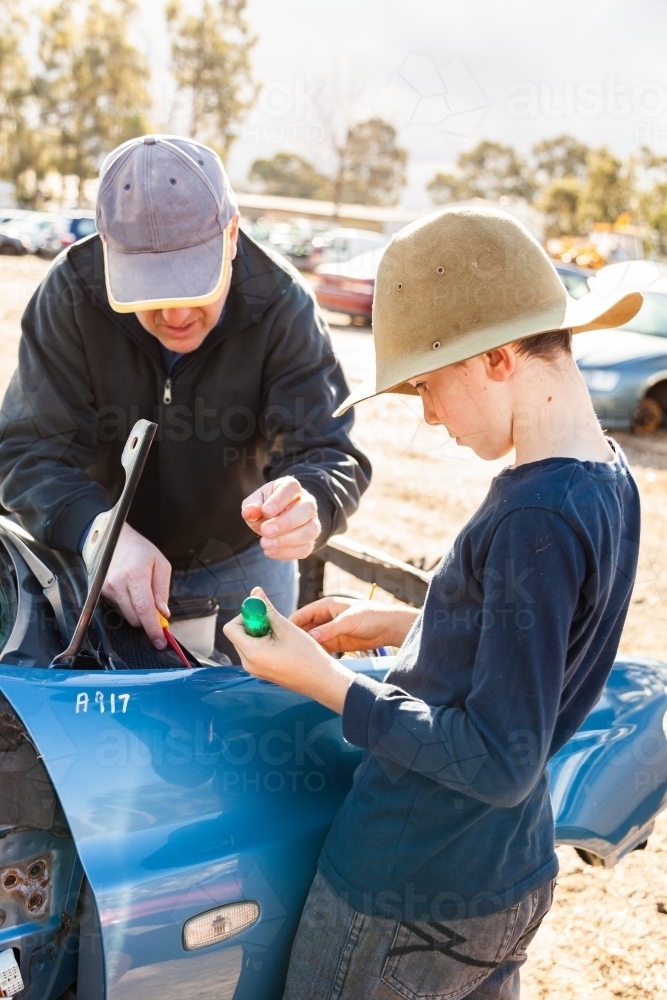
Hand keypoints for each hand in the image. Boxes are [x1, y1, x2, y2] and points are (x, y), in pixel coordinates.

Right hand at [101, 522, 170, 648]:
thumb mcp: (160, 564)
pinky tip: (131, 592)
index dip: (153, 628)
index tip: (160, 640)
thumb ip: (162, 591)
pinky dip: (129, 607)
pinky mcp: (101, 593)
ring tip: (142, 592)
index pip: (144, 609)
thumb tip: (163, 613)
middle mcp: (117, 583)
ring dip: (138, 612)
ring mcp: (107, 589)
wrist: (112, 539)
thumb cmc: (138, 549)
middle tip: (158, 612)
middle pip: (134, 618)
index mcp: (135, 574)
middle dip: (148, 620)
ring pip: (126, 616)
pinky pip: (119, 609)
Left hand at [223, 588, 354, 712]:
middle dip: (254, 624)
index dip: (245, 616)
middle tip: (275, 625)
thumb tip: (255, 592)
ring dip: (260, 634)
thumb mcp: (286, 627)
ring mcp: (254, 670)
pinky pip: (254, 653)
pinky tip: (283, 646)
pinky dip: (264, 644)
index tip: (263, 615)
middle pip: (238, 635)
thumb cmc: (307, 656)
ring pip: (247, 643)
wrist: (321, 680)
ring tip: (282, 637)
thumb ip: (267, 609)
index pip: (230, 628)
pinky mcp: (261, 673)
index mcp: (251, 653)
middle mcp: (248, 664)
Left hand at [241, 476, 320, 559]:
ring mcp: (312, 522)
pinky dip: (287, 553)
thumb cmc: (265, 507)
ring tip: (265, 544)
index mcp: (291, 487)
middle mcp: (307, 503)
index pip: (292, 488)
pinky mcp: (310, 541)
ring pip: (311, 530)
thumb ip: (251, 505)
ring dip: (287, 540)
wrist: (274, 520)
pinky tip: (270, 551)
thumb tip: (249, 512)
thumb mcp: (255, 502)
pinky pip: (306, 548)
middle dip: (287, 522)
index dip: (280, 500)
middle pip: (308, 509)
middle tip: (265, 531)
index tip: (265, 511)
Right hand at [291, 596, 418, 653]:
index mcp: (326, 606)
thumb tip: (312, 637)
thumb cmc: (371, 616)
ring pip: (310, 640)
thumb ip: (330, 629)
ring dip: (303, 647)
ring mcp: (330, 631)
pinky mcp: (336, 643)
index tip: (278, 633)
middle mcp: (325, 618)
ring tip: (291, 657)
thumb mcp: (349, 621)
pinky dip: (314, 653)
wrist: (389, 627)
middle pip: (304, 628)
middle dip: (294, 637)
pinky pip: (320, 648)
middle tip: (282, 649)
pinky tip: (307, 661)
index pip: (302, 614)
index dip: (290, 623)